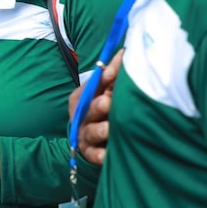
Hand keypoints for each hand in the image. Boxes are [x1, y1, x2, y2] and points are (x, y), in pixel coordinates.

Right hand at [69, 48, 122, 164]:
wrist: (85, 139)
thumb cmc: (99, 109)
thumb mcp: (101, 91)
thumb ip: (111, 74)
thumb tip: (125, 52)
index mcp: (82, 97)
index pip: (92, 85)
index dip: (103, 79)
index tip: (113, 73)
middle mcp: (81, 115)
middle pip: (89, 109)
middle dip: (97, 105)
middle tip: (107, 102)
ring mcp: (84, 135)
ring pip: (91, 132)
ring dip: (100, 130)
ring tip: (109, 128)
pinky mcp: (89, 153)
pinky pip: (94, 155)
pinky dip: (99, 155)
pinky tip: (106, 155)